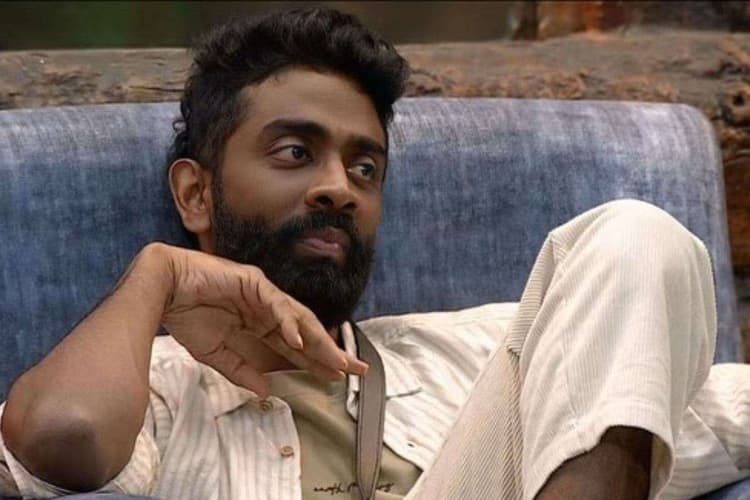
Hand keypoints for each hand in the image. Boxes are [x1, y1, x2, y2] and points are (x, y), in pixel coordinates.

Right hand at [158, 244, 367, 396]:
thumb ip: (240, 371)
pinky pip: (276, 304)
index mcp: (259, 325)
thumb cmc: (186, 316)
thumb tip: (264, 391)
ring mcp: (263, 294)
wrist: (162, 289)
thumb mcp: (216, 354)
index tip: (337, 379)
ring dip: (319, 340)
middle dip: (330, 352)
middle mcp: (267, 309)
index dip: (316, 363)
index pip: (295, 347)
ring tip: (337, 360)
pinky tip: (299, 341)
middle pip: (306, 333)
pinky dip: (288, 322)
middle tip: (356, 370)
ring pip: (299, 319)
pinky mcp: (253, 283)